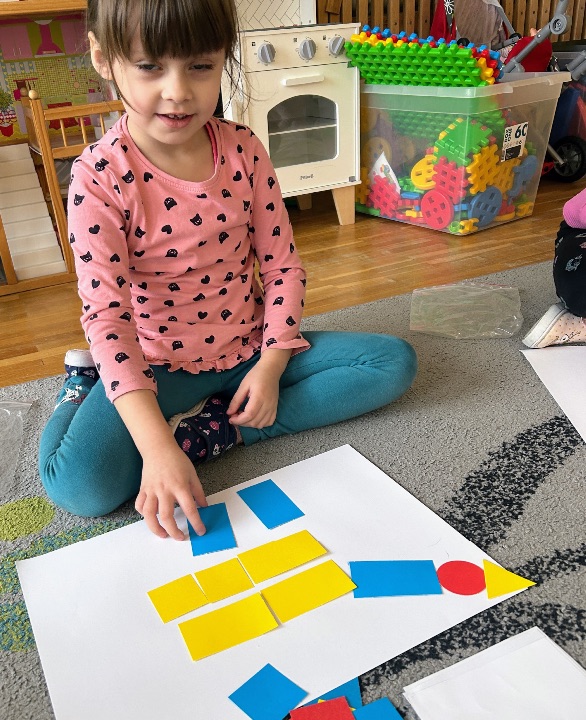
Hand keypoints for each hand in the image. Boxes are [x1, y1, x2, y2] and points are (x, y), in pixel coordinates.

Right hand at [114, 389, 208, 540]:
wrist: (158, 448)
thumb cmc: (177, 461)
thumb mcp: (192, 474)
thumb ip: (198, 492)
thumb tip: (204, 506)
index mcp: (180, 486)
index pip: (190, 509)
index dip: (196, 522)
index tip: (200, 531)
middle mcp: (165, 490)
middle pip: (167, 516)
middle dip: (174, 531)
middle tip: (180, 537)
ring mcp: (152, 490)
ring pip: (149, 515)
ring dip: (155, 528)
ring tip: (163, 534)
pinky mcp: (142, 489)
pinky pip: (140, 506)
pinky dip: (144, 514)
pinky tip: (151, 518)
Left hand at [227, 349, 290, 427]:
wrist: (271, 370)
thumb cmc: (256, 375)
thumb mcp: (243, 385)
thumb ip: (236, 400)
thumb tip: (229, 413)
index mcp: (259, 397)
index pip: (249, 415)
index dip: (238, 420)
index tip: (230, 418)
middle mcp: (268, 405)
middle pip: (254, 422)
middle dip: (242, 422)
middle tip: (235, 415)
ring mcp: (273, 407)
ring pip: (261, 424)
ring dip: (250, 424)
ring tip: (243, 416)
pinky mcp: (276, 408)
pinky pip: (269, 422)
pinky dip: (260, 423)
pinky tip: (254, 418)